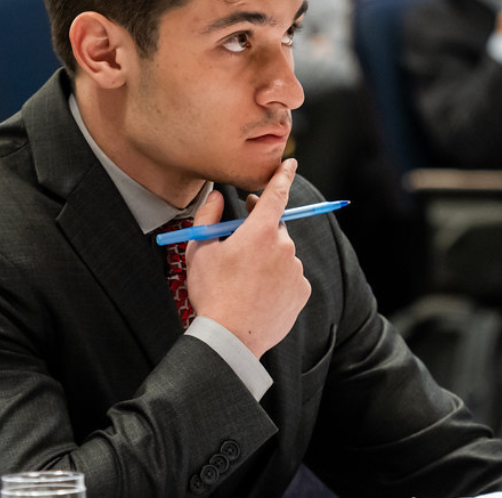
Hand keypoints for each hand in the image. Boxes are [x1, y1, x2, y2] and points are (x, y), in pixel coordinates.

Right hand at [185, 159, 310, 358]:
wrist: (230, 338)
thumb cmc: (212, 292)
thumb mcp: (199, 250)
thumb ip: (208, 217)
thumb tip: (216, 197)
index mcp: (259, 232)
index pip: (276, 194)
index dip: (283, 176)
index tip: (289, 164)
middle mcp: (283, 246)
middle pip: (275, 228)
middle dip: (261, 230)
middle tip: (241, 244)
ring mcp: (295, 270)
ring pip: (282, 254)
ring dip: (267, 259)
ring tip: (245, 281)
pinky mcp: (301, 291)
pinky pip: (290, 277)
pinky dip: (277, 280)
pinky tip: (258, 294)